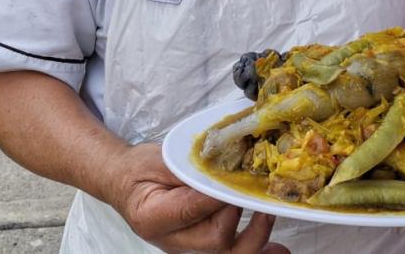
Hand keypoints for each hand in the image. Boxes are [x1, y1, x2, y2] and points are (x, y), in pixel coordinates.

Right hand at [106, 142, 289, 252]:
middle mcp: (172, 240)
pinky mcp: (200, 245)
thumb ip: (189, 168)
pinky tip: (278, 250)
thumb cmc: (140, 169)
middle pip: (214, 241)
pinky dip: (256, 249)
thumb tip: (223, 170)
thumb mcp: (159, 160)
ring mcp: (187, 247)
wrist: (126, 183)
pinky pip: (230, 253)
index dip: (218, 197)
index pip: (192, 211)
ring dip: (255, 239)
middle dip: (239, 215)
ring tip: (270, 216)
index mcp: (153, 217)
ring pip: (226, 253)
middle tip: (253, 194)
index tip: (237, 182)